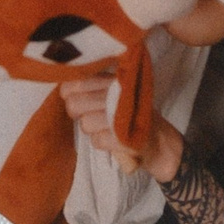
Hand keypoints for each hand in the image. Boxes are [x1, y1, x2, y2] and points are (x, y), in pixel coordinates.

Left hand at [58, 74, 184, 182]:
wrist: (159, 142)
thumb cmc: (132, 116)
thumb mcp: (117, 94)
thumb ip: (94, 88)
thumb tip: (64, 90)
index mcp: (113, 81)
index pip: (76, 83)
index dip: (69, 93)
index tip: (75, 99)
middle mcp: (118, 94)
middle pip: (75, 105)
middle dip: (78, 114)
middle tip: (89, 115)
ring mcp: (122, 115)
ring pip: (85, 124)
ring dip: (92, 130)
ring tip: (106, 128)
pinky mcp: (124, 137)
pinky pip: (97, 140)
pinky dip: (102, 143)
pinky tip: (114, 139)